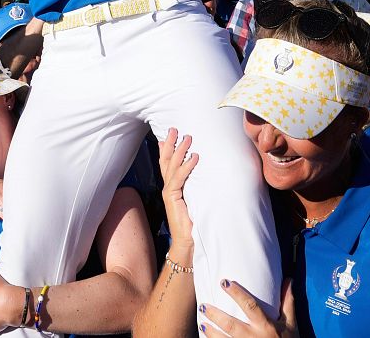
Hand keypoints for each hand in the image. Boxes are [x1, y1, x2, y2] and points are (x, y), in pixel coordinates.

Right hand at [157, 129, 199, 253]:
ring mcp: (169, 192)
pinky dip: (187, 166)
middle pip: (166, 160)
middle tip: (174, 128)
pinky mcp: (172, 198)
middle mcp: (168, 188)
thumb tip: (203, 172)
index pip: (167, 164)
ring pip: (172, 166)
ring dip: (179, 150)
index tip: (168, 135)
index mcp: (172, 187)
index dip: (167, 149)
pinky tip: (194, 157)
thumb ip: (196, 185)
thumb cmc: (195, 221)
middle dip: (170, 143)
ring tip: (187, 138)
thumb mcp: (195, 198)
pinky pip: (179, 178)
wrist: (187, 240)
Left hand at [200, 279, 297, 337]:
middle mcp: (254, 337)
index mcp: (266, 326)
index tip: (224, 283)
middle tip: (203, 305)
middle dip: (215, 315)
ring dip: (211, 332)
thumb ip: (288, 303)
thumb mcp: (291, 324)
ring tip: (202, 323)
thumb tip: (288, 280)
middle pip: (231, 324)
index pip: (249, 306)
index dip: (236, 293)